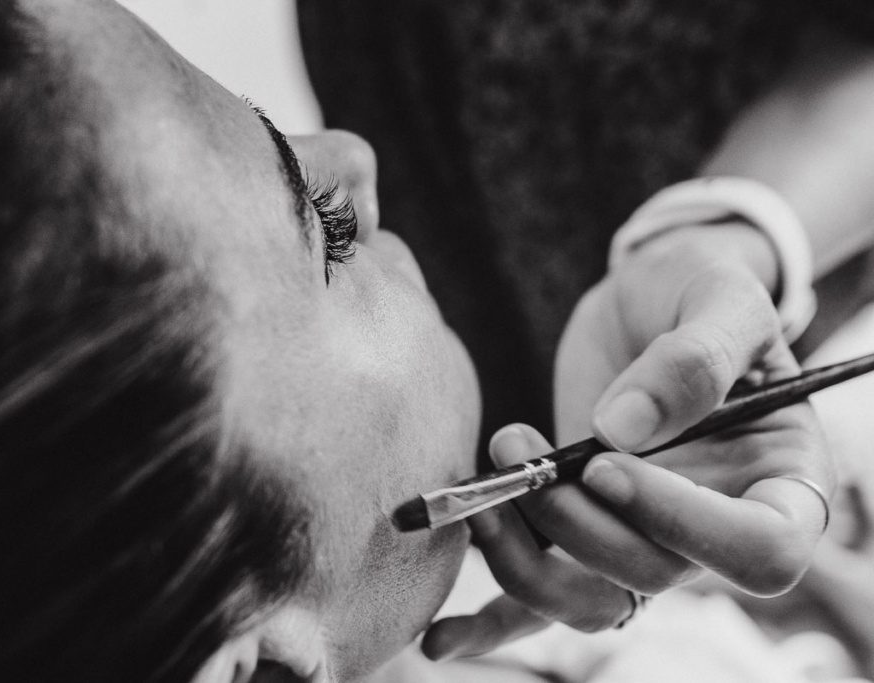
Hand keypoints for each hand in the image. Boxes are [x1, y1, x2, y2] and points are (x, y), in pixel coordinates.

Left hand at [423, 225, 834, 659]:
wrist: (650, 297)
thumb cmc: (701, 291)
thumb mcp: (717, 298)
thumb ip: (691, 359)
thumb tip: (620, 431)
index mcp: (779, 483)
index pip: (759, 551)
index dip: (680, 523)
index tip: (606, 465)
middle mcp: (712, 527)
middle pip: (653, 574)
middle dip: (574, 524)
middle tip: (517, 449)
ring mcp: (641, 536)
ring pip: (590, 599)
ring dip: (522, 560)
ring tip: (478, 492)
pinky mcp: (581, 530)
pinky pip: (542, 599)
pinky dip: (491, 624)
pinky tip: (440, 638)